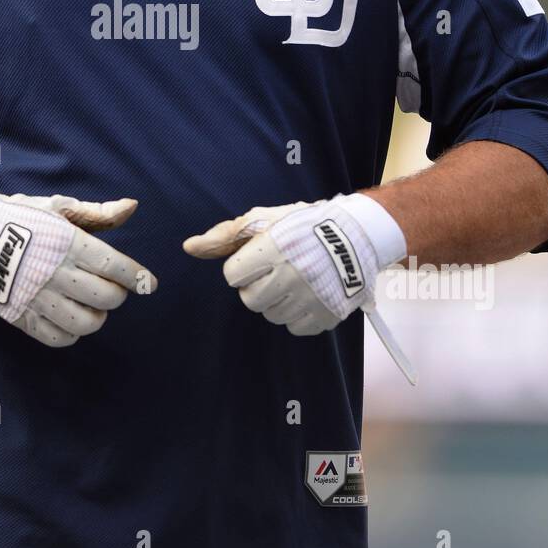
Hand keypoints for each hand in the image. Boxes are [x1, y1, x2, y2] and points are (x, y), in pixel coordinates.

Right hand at [0, 189, 156, 347]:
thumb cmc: (16, 218)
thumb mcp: (57, 207)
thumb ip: (97, 213)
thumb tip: (132, 207)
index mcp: (68, 243)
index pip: (114, 266)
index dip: (137, 277)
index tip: (148, 283)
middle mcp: (56, 273)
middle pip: (106, 299)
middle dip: (116, 295)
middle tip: (112, 288)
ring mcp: (38, 298)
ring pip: (85, 323)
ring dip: (97, 317)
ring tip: (92, 306)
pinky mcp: (21, 316)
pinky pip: (57, 338)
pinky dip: (72, 333)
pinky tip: (71, 318)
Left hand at [184, 194, 403, 337]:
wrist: (357, 235)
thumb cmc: (304, 225)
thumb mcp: (264, 219)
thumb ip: (225, 235)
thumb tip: (189, 247)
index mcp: (272, 250)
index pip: (232, 275)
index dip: (242, 266)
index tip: (259, 258)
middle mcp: (290, 277)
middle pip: (250, 300)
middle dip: (257, 287)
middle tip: (275, 272)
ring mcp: (310, 299)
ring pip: (272, 315)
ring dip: (277, 301)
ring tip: (294, 281)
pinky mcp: (327, 315)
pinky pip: (296, 328)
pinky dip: (298, 315)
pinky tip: (308, 295)